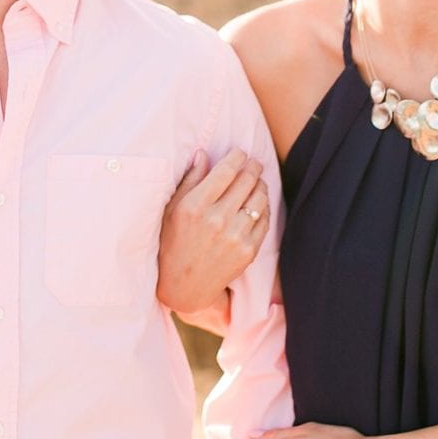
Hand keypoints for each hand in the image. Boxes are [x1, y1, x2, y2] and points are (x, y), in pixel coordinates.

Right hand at [156, 149, 270, 316]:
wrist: (184, 285)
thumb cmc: (173, 242)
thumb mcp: (172, 209)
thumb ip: (190, 180)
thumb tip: (204, 153)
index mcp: (195, 206)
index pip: (226, 170)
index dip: (237, 156)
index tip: (239, 153)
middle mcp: (217, 220)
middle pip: (247, 180)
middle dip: (252, 166)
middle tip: (253, 163)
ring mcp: (235, 236)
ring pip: (260, 197)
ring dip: (260, 184)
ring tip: (256, 182)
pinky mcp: (248, 250)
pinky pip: (265, 219)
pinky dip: (263, 206)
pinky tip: (256, 203)